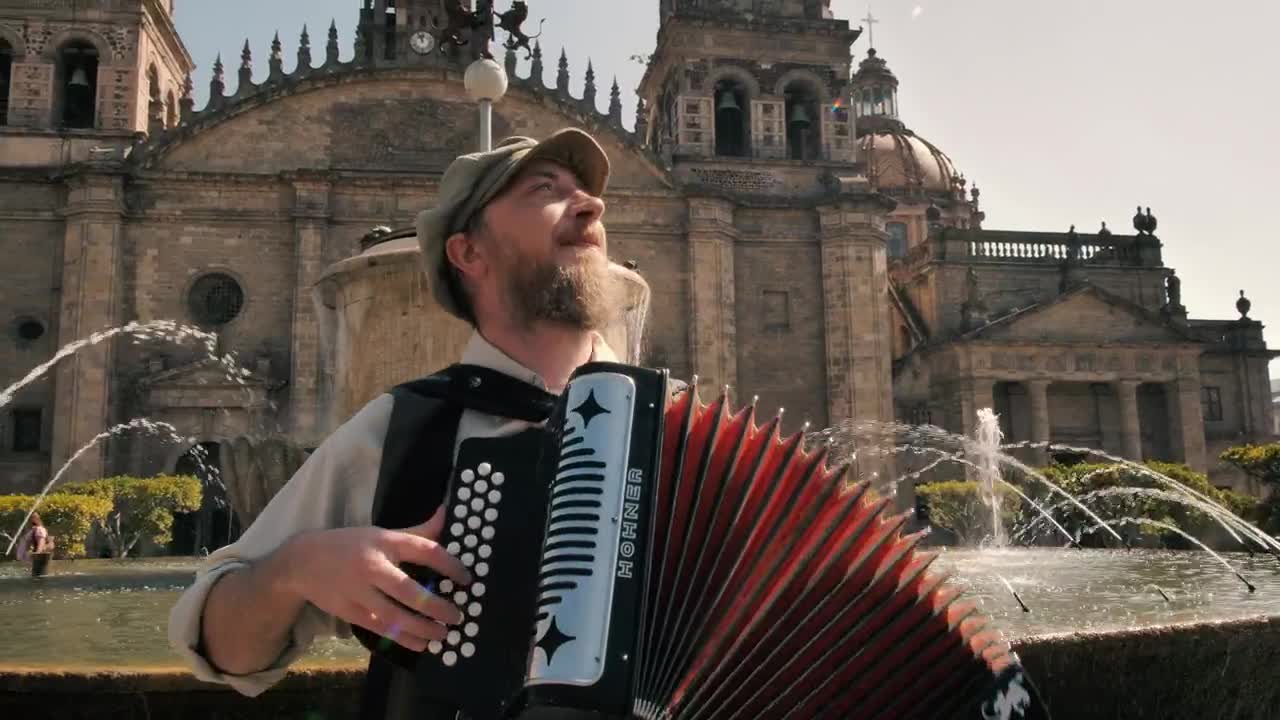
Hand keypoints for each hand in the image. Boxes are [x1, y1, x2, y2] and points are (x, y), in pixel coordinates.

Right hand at [281, 507, 470, 651]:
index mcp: (385, 541)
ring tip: (443, 635)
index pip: (425, 550)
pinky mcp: (349, 610)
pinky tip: (421, 644)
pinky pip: (380, 628)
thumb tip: (447, 513)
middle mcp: (373, 565)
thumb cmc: (351, 544)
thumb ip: (417, 531)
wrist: (302, 560)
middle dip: (436, 606)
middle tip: (458, 616)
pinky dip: (402, 639)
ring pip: (394, 615)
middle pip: (409, 590)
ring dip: (422, 628)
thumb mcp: (382, 533)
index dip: (450, 565)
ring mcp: (359, 591)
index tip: (467, 579)